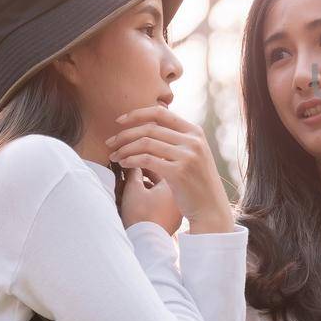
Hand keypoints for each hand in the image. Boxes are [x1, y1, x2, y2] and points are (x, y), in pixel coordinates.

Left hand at [106, 106, 234, 233]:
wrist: (211, 208)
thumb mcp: (194, 154)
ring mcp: (187, 156)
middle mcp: (193, 141)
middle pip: (150, 128)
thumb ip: (178, 140)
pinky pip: (147, 160)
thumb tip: (152, 126)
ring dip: (125, 149)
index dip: (137, 114)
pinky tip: (123, 164)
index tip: (119, 121)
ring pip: (146, 143)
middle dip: (125, 134)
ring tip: (114, 156)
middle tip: (110, 142)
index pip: (161, 113)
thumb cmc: (197, 182)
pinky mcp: (179, 172)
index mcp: (195, 132)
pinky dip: (131, 160)